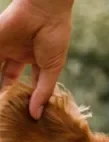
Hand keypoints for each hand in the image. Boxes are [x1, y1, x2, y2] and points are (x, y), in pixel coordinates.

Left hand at [0, 0, 73, 118]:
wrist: (46, 13)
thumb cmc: (55, 39)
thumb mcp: (52, 69)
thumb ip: (43, 91)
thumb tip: (37, 114)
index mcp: (37, 61)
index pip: (30, 83)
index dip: (30, 97)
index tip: (28, 115)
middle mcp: (20, 55)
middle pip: (9, 77)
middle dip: (8, 93)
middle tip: (6, 112)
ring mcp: (6, 48)